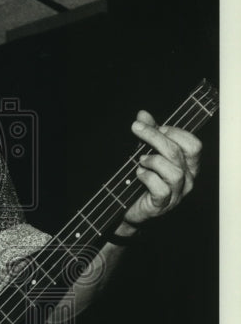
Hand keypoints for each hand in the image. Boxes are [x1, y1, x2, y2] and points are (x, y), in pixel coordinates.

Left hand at [120, 110, 201, 229]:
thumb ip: (149, 134)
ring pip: (173, 172)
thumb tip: (142, 114)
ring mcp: (176, 194)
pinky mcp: (162, 205)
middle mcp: (187, 180)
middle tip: (136, 129)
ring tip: (140, 160)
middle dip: (155, 137)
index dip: (176, 132)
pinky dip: (148, 178)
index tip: (158, 127)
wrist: (130, 209)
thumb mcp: (147, 153)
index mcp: (188, 166)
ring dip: (153, 161)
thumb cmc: (142, 180)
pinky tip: (138, 174)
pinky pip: (161, 189)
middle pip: (178, 153)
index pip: (193, 145)